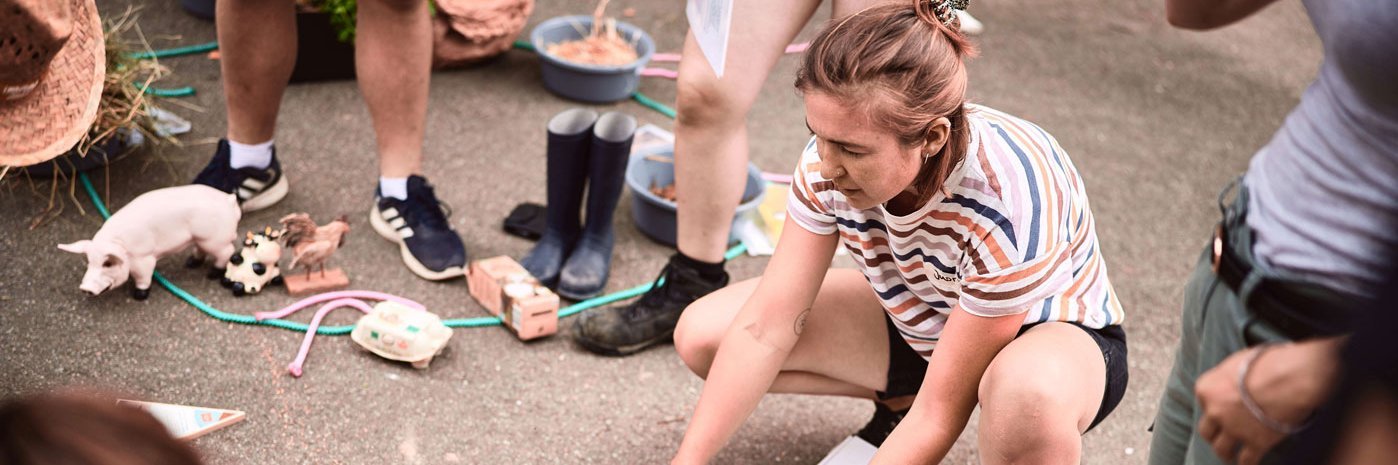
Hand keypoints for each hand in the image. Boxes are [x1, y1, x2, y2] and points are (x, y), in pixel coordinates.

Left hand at [1195, 339, 1341, 464]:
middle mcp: (1215, 411)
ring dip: (1225, 453)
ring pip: (1221, 450)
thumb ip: (1228, 377)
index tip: (1222, 409)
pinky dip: (1246, 464)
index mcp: (1207, 389)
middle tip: (1220, 437)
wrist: (1292, 377)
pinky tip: (1248, 463)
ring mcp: (1234, 429)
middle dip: (1214, 434)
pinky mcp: (1256, 443)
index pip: (1203, 403)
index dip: (1214, 407)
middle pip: (1207, 431)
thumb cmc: (1269, 362)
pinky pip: (1246, 461)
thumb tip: (1233, 380)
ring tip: (1230, 455)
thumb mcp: (1237, 362)